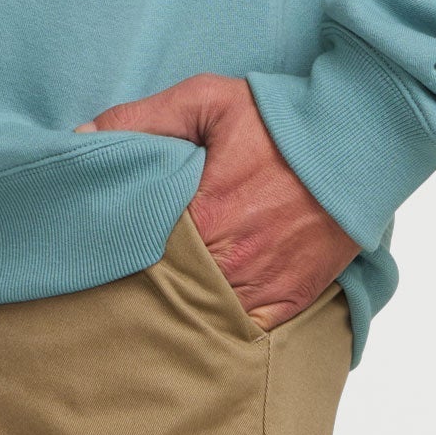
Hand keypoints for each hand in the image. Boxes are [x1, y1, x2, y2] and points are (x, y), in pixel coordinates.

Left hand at [74, 73, 358, 331]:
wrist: (355, 144)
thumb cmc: (278, 121)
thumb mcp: (207, 101)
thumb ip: (141, 119)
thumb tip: (80, 137)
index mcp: (203, 215)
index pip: (137, 250)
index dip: (117, 251)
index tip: (99, 249)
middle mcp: (230, 262)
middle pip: (166, 292)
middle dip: (143, 287)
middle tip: (116, 284)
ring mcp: (260, 289)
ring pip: (202, 318)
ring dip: (182, 311)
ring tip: (156, 304)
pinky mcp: (288, 303)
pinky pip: (243, 333)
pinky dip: (222, 327)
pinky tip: (202, 318)